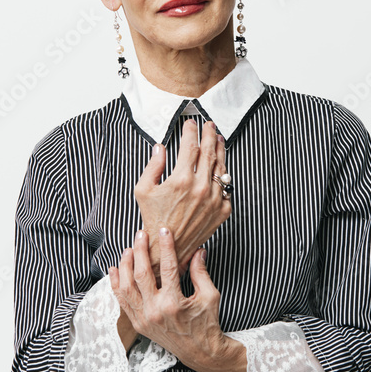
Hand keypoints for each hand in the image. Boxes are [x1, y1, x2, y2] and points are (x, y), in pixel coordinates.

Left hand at [109, 227, 247, 371]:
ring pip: (126, 287)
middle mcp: (155, 311)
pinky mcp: (138, 324)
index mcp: (174, 303)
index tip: (164, 230)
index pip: (168, 268)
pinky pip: (122, 301)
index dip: (166, 246)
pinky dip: (116, 284)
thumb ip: (200, 272)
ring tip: (129, 249)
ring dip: (125, 265)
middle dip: (140, 250)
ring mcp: (144, 319)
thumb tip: (198, 250)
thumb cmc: (207, 323)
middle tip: (141, 234)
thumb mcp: (210, 295)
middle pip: (141, 274)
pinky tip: (115, 269)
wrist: (200, 352)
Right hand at [134, 119, 231, 276]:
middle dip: (209, 134)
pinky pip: (227, 186)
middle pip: (209, 152)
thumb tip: (161, 147)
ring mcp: (214, 199)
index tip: (190, 123)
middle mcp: (201, 187)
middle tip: (209, 125)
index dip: (191, 131)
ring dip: (221, 150)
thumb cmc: (153, 218)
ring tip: (219, 139)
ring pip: (221, 167)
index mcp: (181, 180)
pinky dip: (224, 173)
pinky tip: (221, 165)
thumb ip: (153, 165)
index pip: (190, 146)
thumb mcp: (144, 189)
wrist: (169, 247)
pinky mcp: (223, 210)